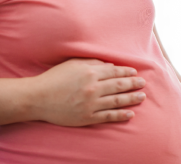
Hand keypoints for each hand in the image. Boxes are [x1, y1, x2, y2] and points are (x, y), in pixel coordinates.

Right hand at [30, 59, 146, 126]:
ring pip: (117, 101)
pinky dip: (121, 115)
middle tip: (143, 83)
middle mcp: (93, 88)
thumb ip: (93, 63)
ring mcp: (91, 104)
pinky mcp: (87, 117)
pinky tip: (130, 114)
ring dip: (132, 99)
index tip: (135, 73)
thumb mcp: (73, 64)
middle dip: (133, 84)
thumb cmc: (54, 79)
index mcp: (90, 73)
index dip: (127, 72)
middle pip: (119, 86)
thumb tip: (111, 65)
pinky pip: (108, 116)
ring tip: (142, 97)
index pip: (114, 72)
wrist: (36, 98)